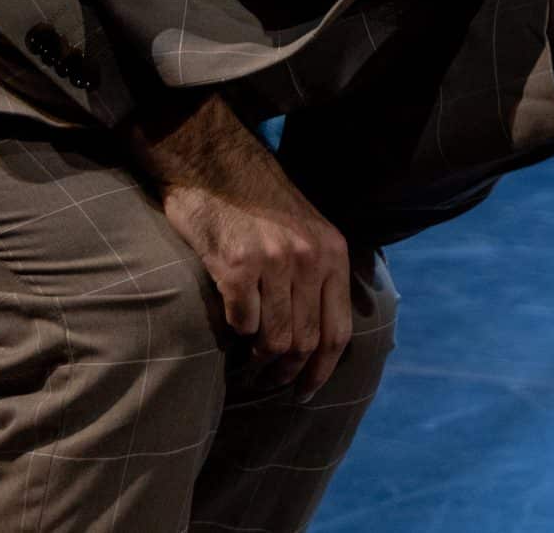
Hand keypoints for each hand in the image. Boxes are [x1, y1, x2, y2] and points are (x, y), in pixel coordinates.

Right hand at [129, 94, 353, 400]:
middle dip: (288, 372)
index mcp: (333, 252)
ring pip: (275, 340)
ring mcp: (274, 262)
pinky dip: (235, 334)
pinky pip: (242, 323)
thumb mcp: (307, 229)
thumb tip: (318, 339)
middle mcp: (310, 258)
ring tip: (248, 360)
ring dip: (259, 359)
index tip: (306, 391)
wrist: (214, 161)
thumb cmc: (257, 201)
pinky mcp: (236, 266)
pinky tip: (230, 328)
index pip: (339, 331)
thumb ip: (318, 273)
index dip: (324, 370)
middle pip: (307, 342)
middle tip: (270, 380)